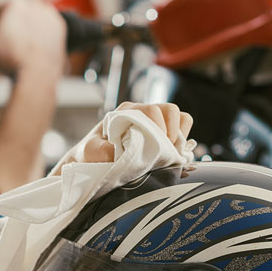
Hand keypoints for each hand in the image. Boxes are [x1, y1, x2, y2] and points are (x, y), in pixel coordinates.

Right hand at [0, 0, 65, 77]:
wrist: (38, 75)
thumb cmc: (10, 60)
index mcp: (14, 3)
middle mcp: (34, 3)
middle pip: (14, 15)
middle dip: (10, 27)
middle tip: (8, 47)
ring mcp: (49, 14)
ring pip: (30, 20)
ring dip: (25, 29)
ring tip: (22, 48)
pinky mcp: (60, 25)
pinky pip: (44, 27)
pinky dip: (40, 34)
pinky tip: (34, 47)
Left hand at [50, 102, 194, 174]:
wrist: (89, 160)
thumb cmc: (90, 155)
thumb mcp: (91, 152)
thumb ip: (105, 151)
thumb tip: (124, 153)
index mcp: (125, 112)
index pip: (152, 110)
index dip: (159, 129)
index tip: (157, 150)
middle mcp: (141, 112)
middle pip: (169, 110)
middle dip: (171, 133)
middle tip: (164, 154)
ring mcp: (152, 120)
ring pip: (178, 116)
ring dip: (179, 135)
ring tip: (169, 153)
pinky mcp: (160, 130)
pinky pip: (181, 125)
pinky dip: (183, 138)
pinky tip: (172, 153)